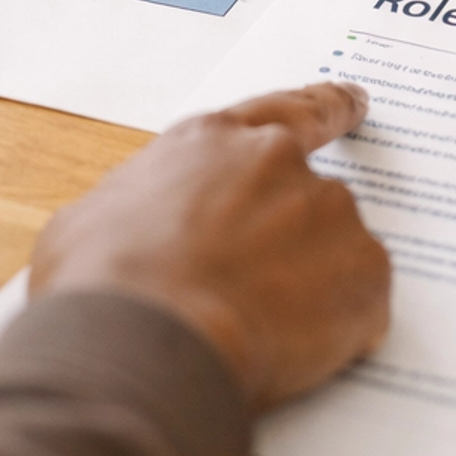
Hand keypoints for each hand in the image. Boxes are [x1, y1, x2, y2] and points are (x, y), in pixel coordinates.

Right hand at [29, 81, 389, 409]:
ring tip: (262, 332)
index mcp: (214, 141)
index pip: (285, 111)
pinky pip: (362, 303)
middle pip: (309, 192)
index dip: (325, 108)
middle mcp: (279, 161)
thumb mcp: (90, 221)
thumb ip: (138, 207)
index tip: (355, 103)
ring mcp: (329, 214)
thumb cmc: (104, 283)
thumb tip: (135, 228)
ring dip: (314, 283)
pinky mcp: (365, 275)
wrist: (147, 343)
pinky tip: (294, 353)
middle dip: (296, 237)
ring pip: (337, 249)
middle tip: (269, 284)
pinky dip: (340, 329)